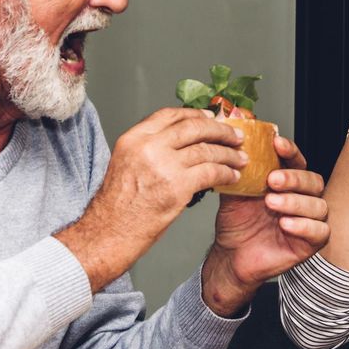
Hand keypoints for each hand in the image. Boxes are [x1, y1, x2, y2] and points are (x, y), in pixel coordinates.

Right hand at [56, 107, 245, 291]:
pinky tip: (232, 177)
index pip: (170, 114)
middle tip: (235, 135)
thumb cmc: (117, 207)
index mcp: (134, 138)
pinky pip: (211, 172)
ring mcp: (163, 165)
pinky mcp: (177, 187)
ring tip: (240, 158)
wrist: (107, 234)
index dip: (196, 114)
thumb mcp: (126, 164)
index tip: (211, 117)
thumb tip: (181, 143)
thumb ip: (149, 149)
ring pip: (207, 149)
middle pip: (193, 127)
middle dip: (220, 130)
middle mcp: (148, 146)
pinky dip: (226, 173)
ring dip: (229, 154)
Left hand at [200, 135, 327, 316]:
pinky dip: (304, 226)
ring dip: (296, 202)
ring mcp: (308, 220)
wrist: (230, 255)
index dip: (290, 151)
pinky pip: (320, 232)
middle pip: (313, 181)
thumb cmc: (237, 222)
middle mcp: (301, 198)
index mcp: (287, 182)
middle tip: (272, 180)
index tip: (276, 143)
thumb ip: (238, 165)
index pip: (297, 161)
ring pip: (318, 205)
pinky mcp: (310, 243)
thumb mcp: (235, 190)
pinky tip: (285, 224)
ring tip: (272, 203)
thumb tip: (233, 134)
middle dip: (294, 178)